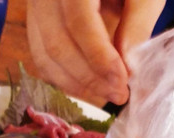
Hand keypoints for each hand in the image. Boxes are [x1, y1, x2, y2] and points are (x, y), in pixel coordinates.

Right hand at [26, 0, 165, 106]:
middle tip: (119, 94)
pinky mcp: (36, 20)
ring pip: (45, 56)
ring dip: (77, 84)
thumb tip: (128, 69)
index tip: (122, 82)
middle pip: (57, 45)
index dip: (100, 59)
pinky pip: (41, 57)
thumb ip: (138, 25)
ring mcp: (35, 6)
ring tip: (108, 93)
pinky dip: (64, 78)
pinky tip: (89, 86)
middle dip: (89, 78)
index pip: (79, 23)